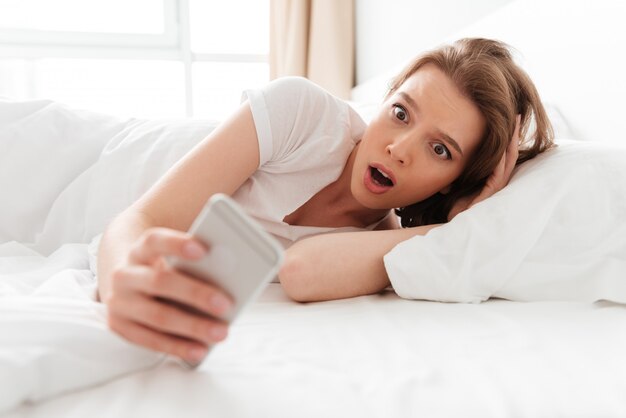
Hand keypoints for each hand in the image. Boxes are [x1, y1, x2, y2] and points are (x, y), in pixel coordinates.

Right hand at [103, 227, 232, 362]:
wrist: (126, 283)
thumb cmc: (163, 268)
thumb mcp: (172, 259)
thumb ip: (194, 262)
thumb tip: (231, 271)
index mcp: (139, 250)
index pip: (154, 241)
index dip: (177, 244)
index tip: (204, 250)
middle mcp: (125, 275)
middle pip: (160, 282)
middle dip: (196, 294)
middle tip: (226, 304)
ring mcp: (120, 303)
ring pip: (158, 316)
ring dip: (193, 326)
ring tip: (221, 332)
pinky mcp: (120, 327)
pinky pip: (152, 341)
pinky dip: (178, 347)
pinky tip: (201, 350)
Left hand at [448, 114, 520, 220]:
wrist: (453, 224)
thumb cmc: (455, 206)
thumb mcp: (457, 181)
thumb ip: (459, 169)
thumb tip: (451, 153)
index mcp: (493, 177)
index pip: (503, 153)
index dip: (507, 137)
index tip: (508, 119)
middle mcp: (498, 181)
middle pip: (510, 154)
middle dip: (514, 135)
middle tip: (518, 115)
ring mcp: (497, 188)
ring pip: (508, 162)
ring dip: (511, 143)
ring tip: (514, 125)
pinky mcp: (493, 194)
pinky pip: (498, 174)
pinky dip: (500, 161)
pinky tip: (500, 148)